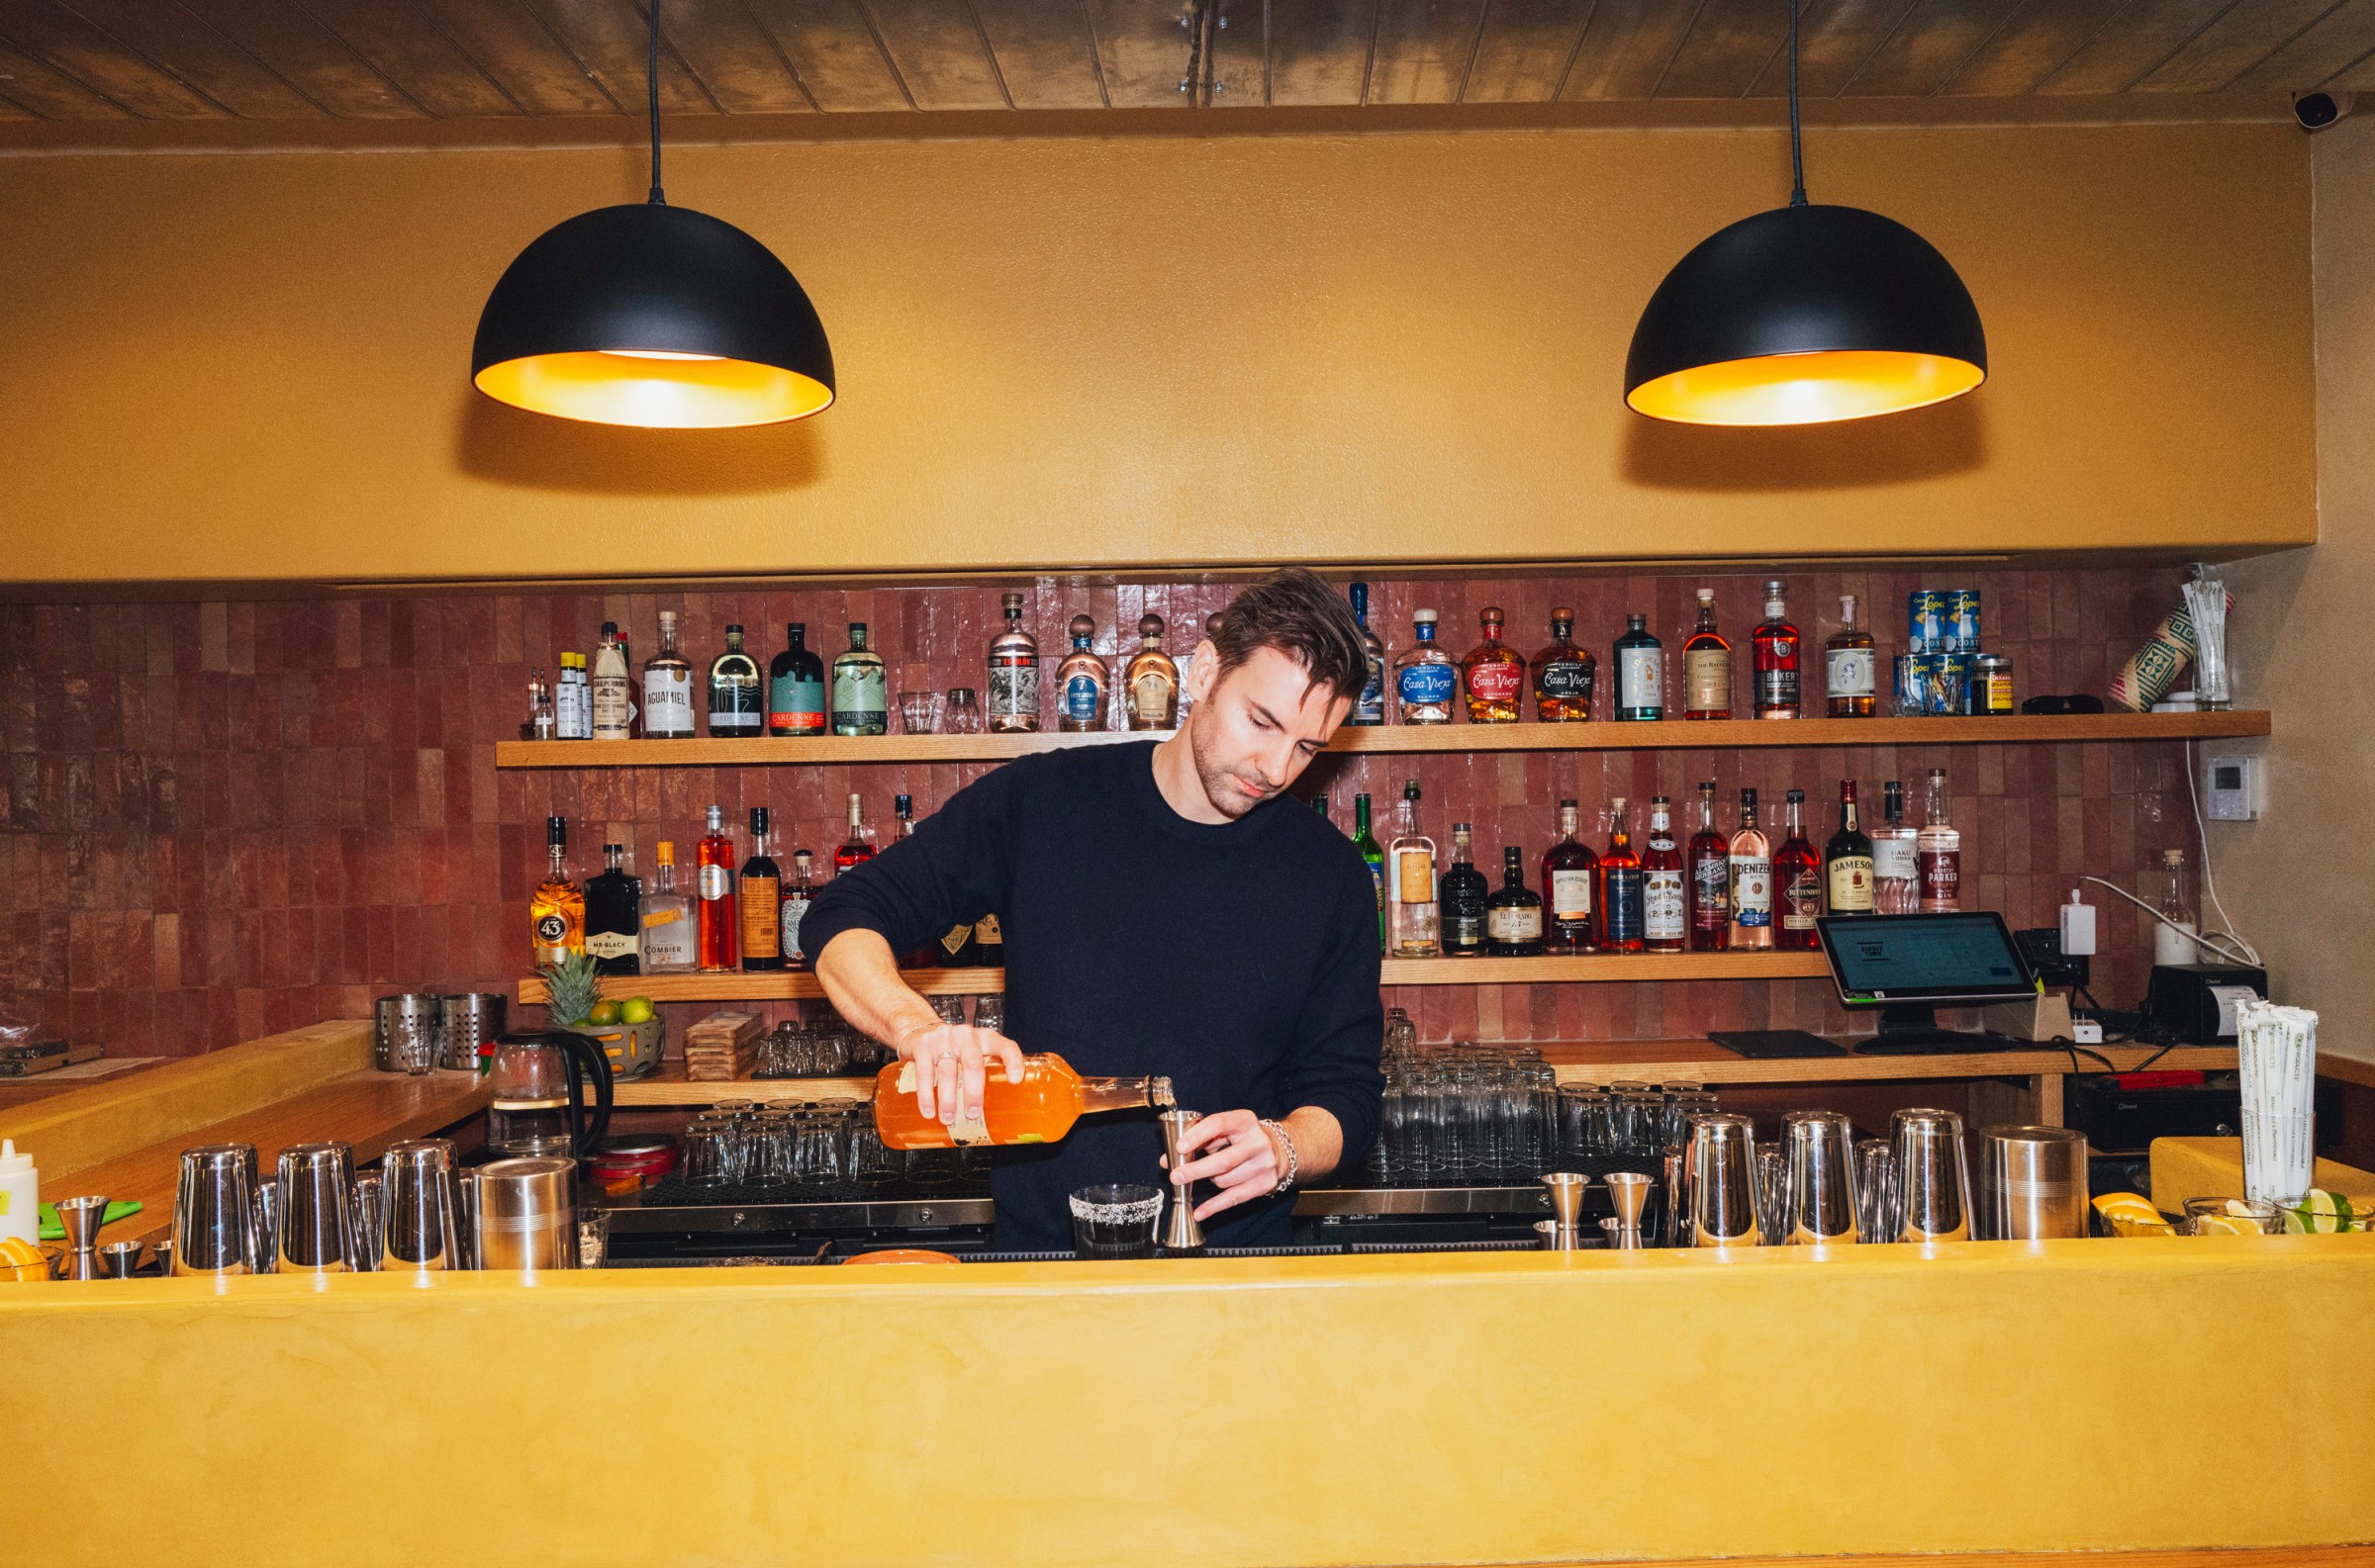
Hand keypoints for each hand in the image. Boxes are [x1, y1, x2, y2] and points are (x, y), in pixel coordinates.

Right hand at [892, 1022, 1022, 1125]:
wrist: (919, 1028)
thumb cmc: (954, 1048)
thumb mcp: (973, 1053)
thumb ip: (984, 1073)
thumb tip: (996, 1114)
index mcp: (985, 1038)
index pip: (1005, 1046)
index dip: (1013, 1061)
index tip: (1015, 1081)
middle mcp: (966, 1036)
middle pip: (973, 1064)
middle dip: (973, 1092)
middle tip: (973, 1114)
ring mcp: (944, 1039)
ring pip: (948, 1071)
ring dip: (948, 1099)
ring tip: (948, 1119)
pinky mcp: (923, 1045)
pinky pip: (925, 1072)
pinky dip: (926, 1095)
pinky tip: (929, 1111)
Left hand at [1163, 1110, 1288, 1222]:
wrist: (1278, 1149)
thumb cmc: (1241, 1138)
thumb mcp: (1224, 1131)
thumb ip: (1198, 1141)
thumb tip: (1167, 1160)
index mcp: (1245, 1121)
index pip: (1218, 1124)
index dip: (1198, 1136)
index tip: (1180, 1148)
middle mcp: (1257, 1142)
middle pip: (1224, 1160)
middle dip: (1196, 1170)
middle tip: (1175, 1177)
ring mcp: (1264, 1164)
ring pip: (1225, 1180)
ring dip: (1209, 1181)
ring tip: (1207, 1176)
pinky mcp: (1266, 1183)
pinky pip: (1234, 1197)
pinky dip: (1214, 1206)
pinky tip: (1199, 1212)